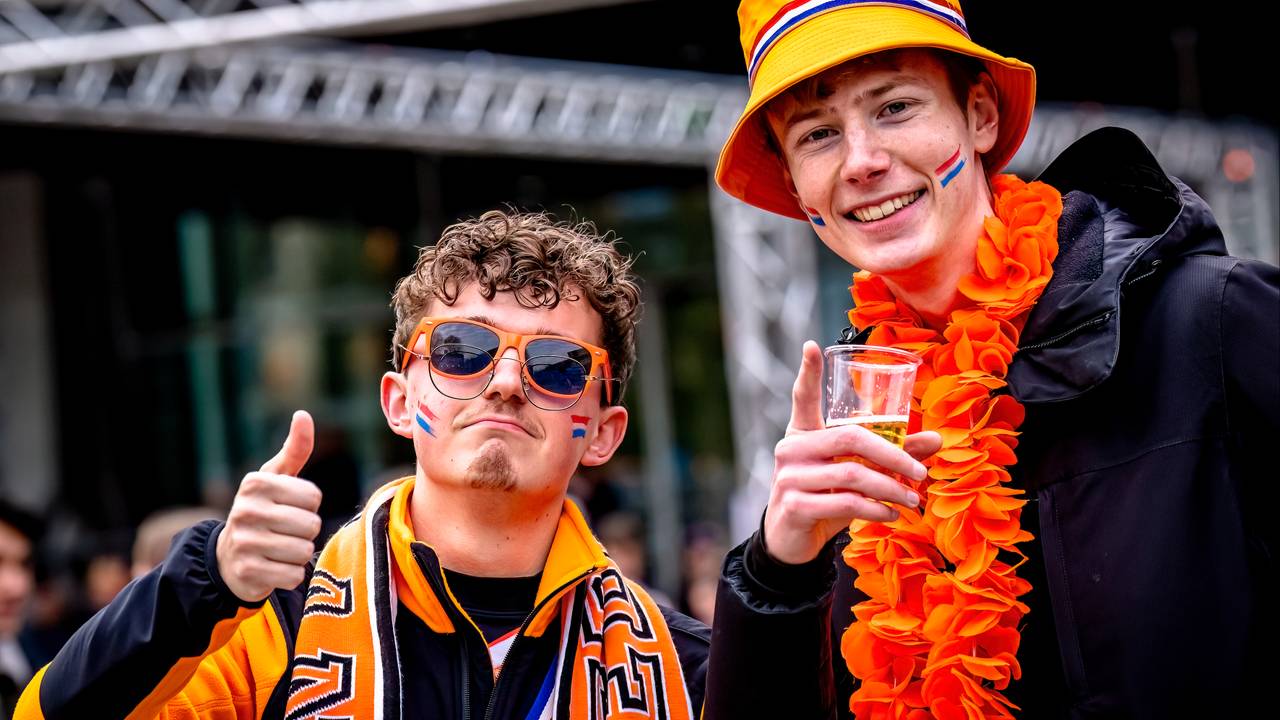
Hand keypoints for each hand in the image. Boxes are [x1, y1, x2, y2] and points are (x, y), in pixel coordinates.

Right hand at [216, 410, 322, 602]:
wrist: (227, 558)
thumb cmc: (262, 510)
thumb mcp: (275, 478)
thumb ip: (294, 449)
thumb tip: (303, 415)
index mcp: (255, 483)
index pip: (313, 497)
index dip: (308, 505)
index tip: (289, 507)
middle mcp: (246, 510)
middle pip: (311, 525)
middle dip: (305, 531)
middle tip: (285, 532)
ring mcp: (245, 542)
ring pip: (304, 551)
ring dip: (299, 553)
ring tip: (279, 548)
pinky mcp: (248, 572)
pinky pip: (294, 575)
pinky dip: (290, 574)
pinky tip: (273, 567)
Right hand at [762, 342, 941, 564]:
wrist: (792, 539)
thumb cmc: (825, 496)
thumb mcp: (853, 472)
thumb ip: (889, 453)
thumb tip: (936, 439)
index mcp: (802, 432)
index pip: (802, 397)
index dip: (808, 372)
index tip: (812, 346)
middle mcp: (791, 449)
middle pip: (849, 438)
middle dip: (893, 455)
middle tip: (920, 472)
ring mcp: (789, 477)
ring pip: (853, 475)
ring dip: (891, 489)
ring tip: (913, 500)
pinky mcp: (794, 506)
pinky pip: (846, 503)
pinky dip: (877, 510)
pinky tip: (891, 514)